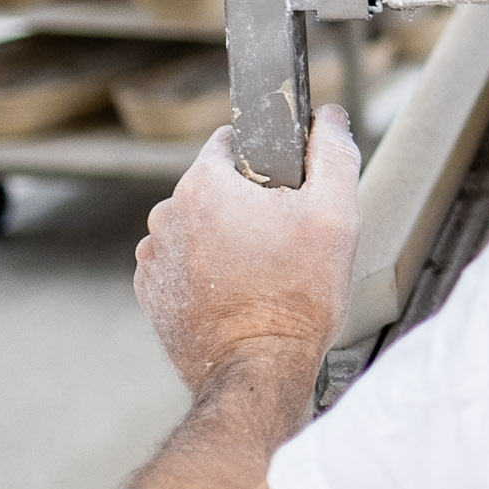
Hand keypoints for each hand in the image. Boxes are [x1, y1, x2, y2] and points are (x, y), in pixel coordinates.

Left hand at [134, 106, 359, 392]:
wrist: (258, 370)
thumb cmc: (296, 296)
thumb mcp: (336, 214)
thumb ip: (332, 153)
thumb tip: (328, 118)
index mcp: (203, 185)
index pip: (232, 143)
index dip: (268, 163)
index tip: (290, 195)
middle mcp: (167, 217)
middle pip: (216, 187)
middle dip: (248, 206)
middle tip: (285, 243)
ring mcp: (153, 259)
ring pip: (199, 227)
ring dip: (227, 240)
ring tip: (264, 274)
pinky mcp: (152, 294)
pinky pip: (184, 264)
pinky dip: (208, 272)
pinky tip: (240, 294)